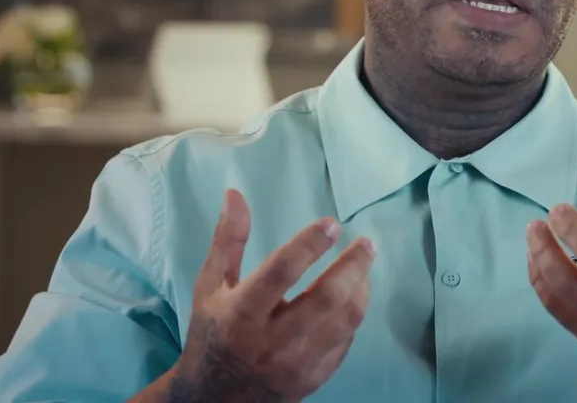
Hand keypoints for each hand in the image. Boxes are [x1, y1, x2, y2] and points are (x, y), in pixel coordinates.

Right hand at [167, 190, 375, 402]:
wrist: (215, 399)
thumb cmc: (213, 333)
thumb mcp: (211, 286)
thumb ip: (228, 241)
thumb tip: (235, 194)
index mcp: (241, 314)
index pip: (281, 272)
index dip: (309, 245)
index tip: (331, 224)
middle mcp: (271, 341)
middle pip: (325, 298)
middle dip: (352, 265)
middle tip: (366, 243)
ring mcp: (296, 364)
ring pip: (344, 320)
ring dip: (360, 288)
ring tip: (363, 266)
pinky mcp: (314, 378)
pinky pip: (346, 340)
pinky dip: (353, 314)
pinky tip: (353, 294)